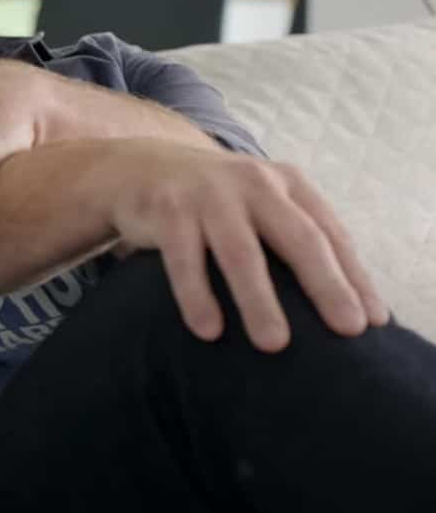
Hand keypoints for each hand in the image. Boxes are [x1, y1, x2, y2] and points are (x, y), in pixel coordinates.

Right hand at [105, 141, 390, 351]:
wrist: (139, 167)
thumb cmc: (217, 202)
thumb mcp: (261, 203)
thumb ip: (295, 236)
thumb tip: (344, 304)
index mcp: (287, 183)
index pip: (330, 233)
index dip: (354, 277)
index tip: (372, 322)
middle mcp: (253, 183)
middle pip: (298, 238)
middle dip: (326, 286)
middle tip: (346, 330)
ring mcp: (208, 194)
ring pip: (241, 252)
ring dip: (259, 300)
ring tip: (275, 344)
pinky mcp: (166, 208)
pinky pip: (184, 258)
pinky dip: (196, 295)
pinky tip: (209, 329)